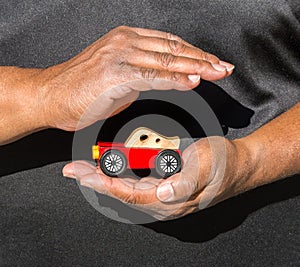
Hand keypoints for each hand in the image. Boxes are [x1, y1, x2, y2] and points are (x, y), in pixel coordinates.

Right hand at [38, 26, 233, 130]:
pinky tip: (191, 81)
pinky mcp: (115, 73)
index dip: (195, 54)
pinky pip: (151, 76)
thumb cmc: (80, 89)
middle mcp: (125, 41)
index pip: (170, 44)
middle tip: (224, 68)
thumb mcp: (117, 76)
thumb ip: (141, 75)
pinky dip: (174, 79)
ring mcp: (120, 55)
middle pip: (174, 49)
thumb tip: (160, 79)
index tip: (212, 63)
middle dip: (203, 59)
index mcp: (127, 40)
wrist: (51, 95)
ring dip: (195, 67)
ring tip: (217, 73)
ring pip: (167, 59)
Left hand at [63, 137, 252, 220]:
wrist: (236, 165)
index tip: (83, 174)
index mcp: (171, 200)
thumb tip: (166, 193)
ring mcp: (162, 195)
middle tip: (75, 169)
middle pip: (121, 194)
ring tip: (84, 168)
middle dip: (96, 181)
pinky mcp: (162, 187)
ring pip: (125, 189)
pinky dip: (117, 175)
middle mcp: (163, 201)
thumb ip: (186, 182)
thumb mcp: (206, 168)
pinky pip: (134, 184)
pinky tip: (108, 167)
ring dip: (104, 178)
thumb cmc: (222, 164)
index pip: (129, 194)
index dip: (104, 184)